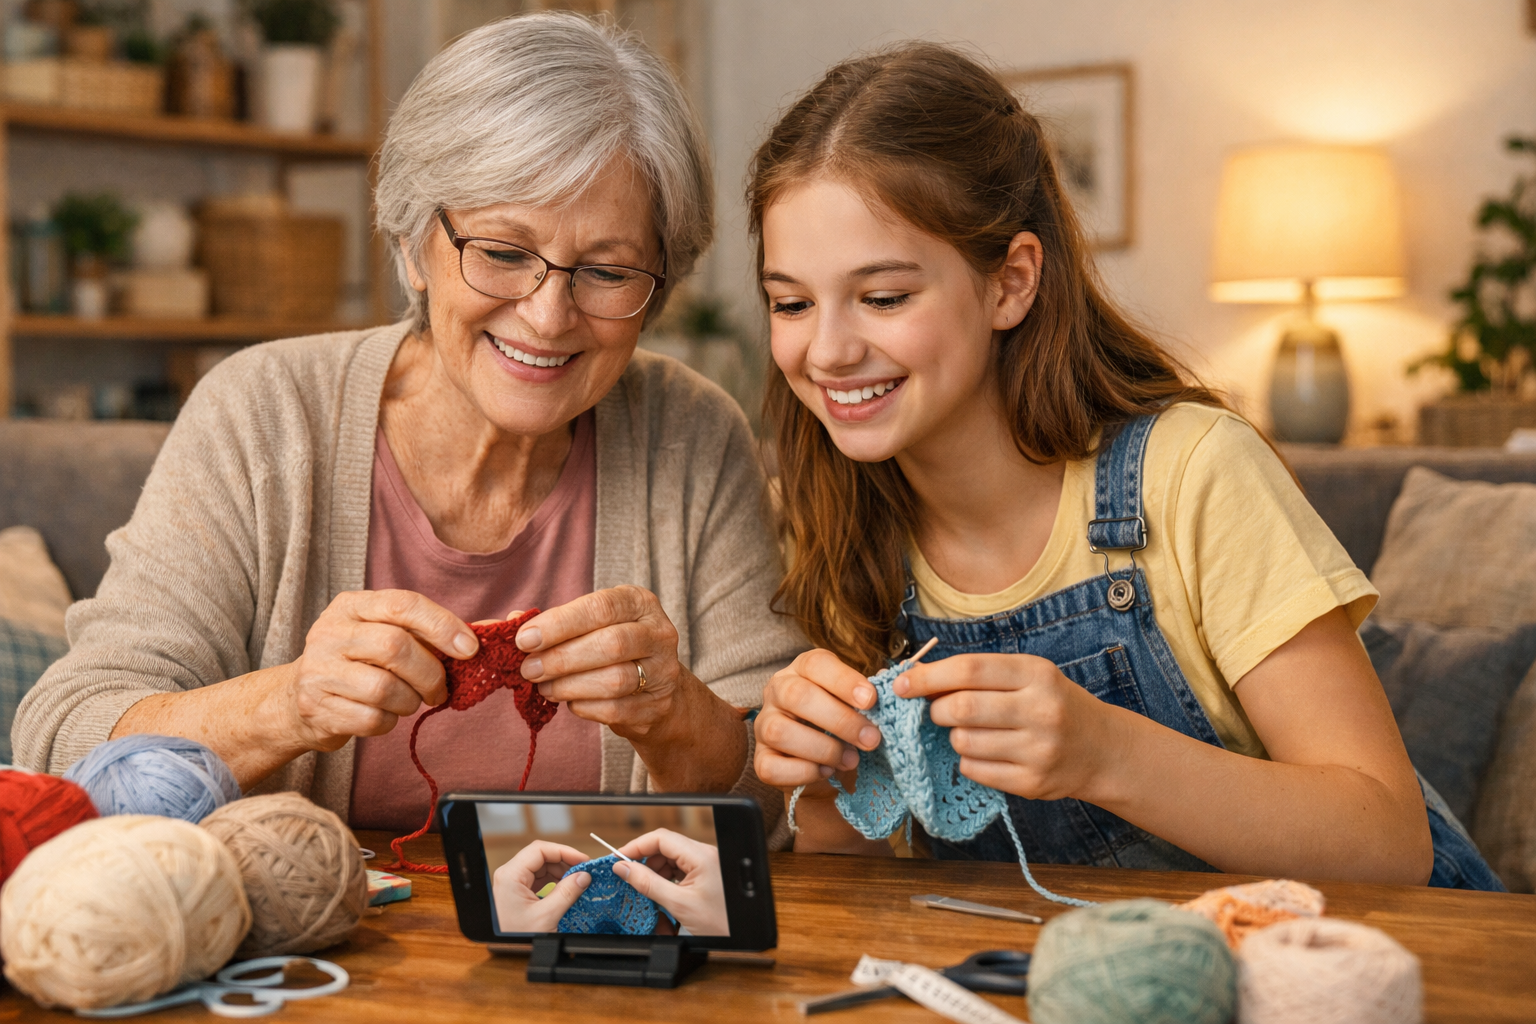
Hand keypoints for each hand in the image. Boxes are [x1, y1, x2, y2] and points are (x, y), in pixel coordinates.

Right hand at [283, 589, 477, 752]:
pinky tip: (386, 715)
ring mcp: (318, 670)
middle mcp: (329, 632)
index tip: (470, 648)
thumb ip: (432, 632)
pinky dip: (390, 722)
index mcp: (352, 606)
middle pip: (396, 647)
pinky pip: (372, 719)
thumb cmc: (359, 662)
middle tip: (441, 689)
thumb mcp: (386, 634)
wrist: (298, 699)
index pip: (403, 604)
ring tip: (409, 700)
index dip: (442, 625)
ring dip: (410, 701)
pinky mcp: (316, 707)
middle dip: (430, 673)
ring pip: (384, 688)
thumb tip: (494, 630)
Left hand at [491, 841, 591, 932]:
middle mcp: (509, 875)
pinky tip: (566, 888)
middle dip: (564, 862)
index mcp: (511, 875)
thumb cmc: (515, 937)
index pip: (540, 850)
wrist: (504, 954)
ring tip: (577, 881)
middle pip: (541, 857)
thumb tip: (583, 876)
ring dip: (561, 872)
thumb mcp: (546, 916)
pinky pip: (538, 879)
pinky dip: (554, 882)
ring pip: (541, 867)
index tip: (582, 859)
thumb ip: (566, 893)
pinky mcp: (517, 892)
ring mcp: (512, 883)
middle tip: (583, 871)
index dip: (564, 851)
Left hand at [515, 586, 693, 740]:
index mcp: (640, 603)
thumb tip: (510, 621)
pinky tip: (569, 701)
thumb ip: (555, 622)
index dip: (560, 623)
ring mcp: (663, 672)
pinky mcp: (657, 706)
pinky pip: (615, 710)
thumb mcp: (591, 624)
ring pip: (614, 680)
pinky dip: (584, 706)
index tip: (524, 639)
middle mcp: (659, 634)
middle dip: (561, 658)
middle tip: (528, 669)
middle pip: (611, 644)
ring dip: (569, 685)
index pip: (601, 607)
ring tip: (543, 687)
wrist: (657, 689)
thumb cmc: (612, 648)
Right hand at [613, 829, 727, 935]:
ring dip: (655, 876)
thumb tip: (623, 868)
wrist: (744, 934)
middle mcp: (704, 855)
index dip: (636, 846)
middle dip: (645, 864)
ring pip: (670, 861)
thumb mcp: (678, 904)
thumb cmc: (720, 922)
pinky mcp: (706, 876)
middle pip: (664, 848)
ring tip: (647, 895)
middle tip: (628, 880)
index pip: (661, 838)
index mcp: (700, 855)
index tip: (617, 858)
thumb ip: (648, 884)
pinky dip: (666, 883)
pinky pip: (679, 873)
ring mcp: (706, 865)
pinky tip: (661, 899)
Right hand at [753, 649, 881, 787]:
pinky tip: (826, 771)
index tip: (871, 700)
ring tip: (851, 759)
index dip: (844, 681)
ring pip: (780, 731)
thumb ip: (868, 699)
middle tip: (871, 739)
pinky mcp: (761, 758)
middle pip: (798, 696)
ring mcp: (765, 724)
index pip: (816, 664)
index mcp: (803, 669)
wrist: (825, 762)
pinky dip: (804, 772)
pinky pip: (771, 766)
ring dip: (823, 748)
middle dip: (840, 720)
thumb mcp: (855, 704)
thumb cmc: (843, 724)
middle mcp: (778, 691)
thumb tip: (892, 694)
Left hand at [894, 653, 1118, 801]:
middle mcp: (1041, 711)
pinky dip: (967, 760)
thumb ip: (979, 674)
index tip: (902, 684)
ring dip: (952, 736)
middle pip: (961, 708)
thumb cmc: (1052, 704)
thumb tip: (918, 678)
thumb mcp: (1027, 676)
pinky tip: (984, 752)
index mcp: (1036, 674)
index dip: (927, 677)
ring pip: (963, 742)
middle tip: (934, 711)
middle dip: (934, 710)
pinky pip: (974, 770)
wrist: (1102, 749)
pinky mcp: (1032, 783)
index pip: (968, 670)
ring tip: (968, 731)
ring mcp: (1038, 750)